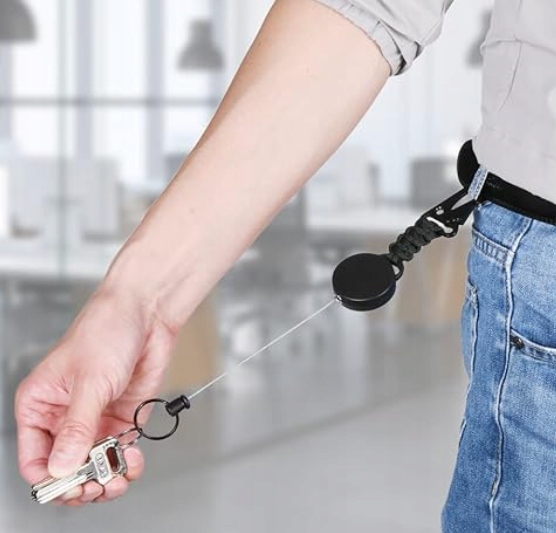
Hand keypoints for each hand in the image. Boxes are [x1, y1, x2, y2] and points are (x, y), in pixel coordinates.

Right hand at [15, 286, 176, 504]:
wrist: (147, 314)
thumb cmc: (107, 330)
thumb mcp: (90, 381)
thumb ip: (77, 427)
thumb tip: (61, 468)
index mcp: (40, 404)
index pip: (35, 458)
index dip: (51, 479)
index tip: (73, 487)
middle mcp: (65, 416)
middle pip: (65, 468)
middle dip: (81, 483)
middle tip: (98, 486)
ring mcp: (95, 419)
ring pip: (93, 466)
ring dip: (106, 478)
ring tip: (118, 478)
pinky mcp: (121, 418)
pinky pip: (118, 452)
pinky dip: (125, 464)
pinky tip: (132, 460)